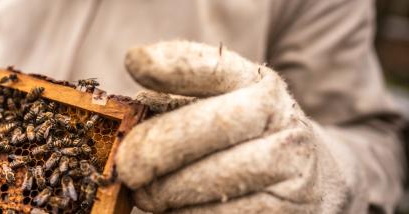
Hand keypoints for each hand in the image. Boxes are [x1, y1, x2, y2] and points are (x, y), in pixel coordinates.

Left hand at [115, 41, 347, 212]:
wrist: (305, 177)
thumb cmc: (237, 140)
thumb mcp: (215, 110)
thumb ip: (173, 105)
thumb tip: (124, 121)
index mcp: (255, 82)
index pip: (216, 66)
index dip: (174, 66)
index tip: (135, 63)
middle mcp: (280, 115)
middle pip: (217, 124)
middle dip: (160, 147)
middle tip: (126, 168)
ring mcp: (291, 162)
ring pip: (221, 177)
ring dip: (170, 191)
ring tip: (145, 196)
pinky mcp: (288, 206)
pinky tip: (174, 211)